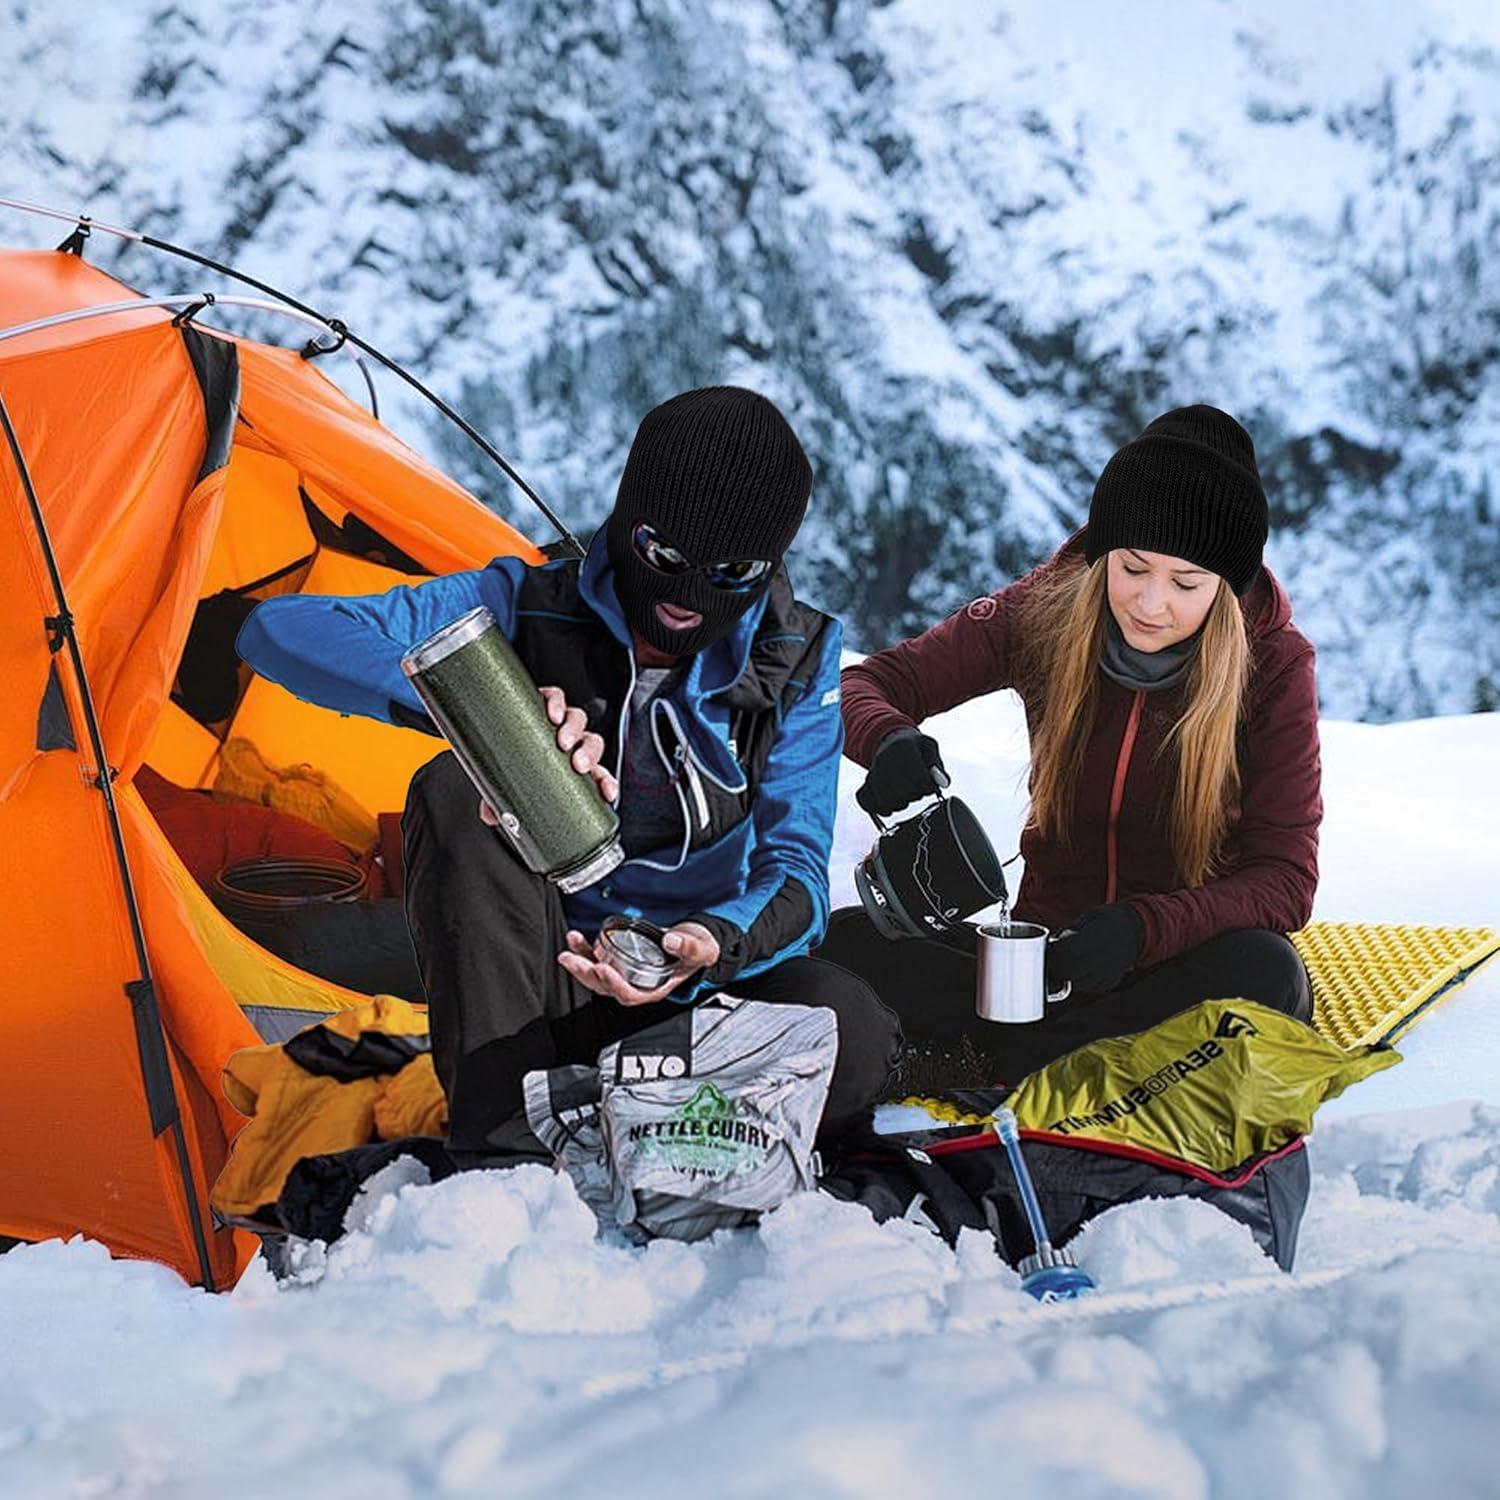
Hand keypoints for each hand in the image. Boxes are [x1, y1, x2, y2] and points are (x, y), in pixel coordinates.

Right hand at [479, 685, 616, 819]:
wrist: (492, 730)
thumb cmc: (508, 766)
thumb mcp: (505, 789)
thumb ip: (500, 804)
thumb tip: (490, 817)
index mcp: (571, 767)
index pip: (597, 774)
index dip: (606, 782)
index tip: (607, 792)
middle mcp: (569, 743)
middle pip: (591, 743)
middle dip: (589, 754)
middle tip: (578, 765)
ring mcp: (557, 721)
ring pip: (578, 719)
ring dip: (575, 729)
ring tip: (562, 741)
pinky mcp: (542, 701)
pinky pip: (555, 696)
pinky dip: (557, 702)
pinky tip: (554, 712)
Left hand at [556, 921, 720, 1006]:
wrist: (694, 943)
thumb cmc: (697, 951)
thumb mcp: (699, 949)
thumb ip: (687, 947)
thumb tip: (671, 941)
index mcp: (654, 989)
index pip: (629, 994)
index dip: (614, 984)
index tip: (603, 969)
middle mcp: (637, 985)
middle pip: (606, 987)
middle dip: (586, 974)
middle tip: (571, 960)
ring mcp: (626, 974)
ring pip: (597, 977)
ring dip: (580, 964)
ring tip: (568, 950)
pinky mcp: (620, 961)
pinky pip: (598, 960)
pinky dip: (585, 951)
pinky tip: (576, 939)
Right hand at [856, 729, 949, 817]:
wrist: (890, 739)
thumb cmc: (915, 746)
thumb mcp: (929, 747)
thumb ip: (938, 765)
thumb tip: (943, 784)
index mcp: (904, 748)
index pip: (920, 780)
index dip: (929, 788)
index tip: (930, 784)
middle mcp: (885, 760)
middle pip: (902, 794)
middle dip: (914, 796)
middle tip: (918, 789)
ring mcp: (873, 771)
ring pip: (885, 801)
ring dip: (899, 805)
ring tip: (906, 796)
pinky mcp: (865, 781)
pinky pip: (864, 800)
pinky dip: (877, 808)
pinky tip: (889, 808)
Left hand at [1045, 904, 1144, 997]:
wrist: (1136, 931)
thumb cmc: (1110, 921)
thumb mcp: (1089, 917)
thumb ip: (1070, 931)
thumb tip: (1052, 942)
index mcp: (1095, 940)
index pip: (1065, 953)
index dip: (1053, 952)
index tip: (1049, 948)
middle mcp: (1102, 960)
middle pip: (1067, 972)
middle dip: (1056, 965)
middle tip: (1055, 957)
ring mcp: (1106, 974)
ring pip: (1075, 983)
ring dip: (1067, 974)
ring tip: (1071, 960)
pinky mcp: (1109, 983)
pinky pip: (1087, 987)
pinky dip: (1080, 980)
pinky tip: (1083, 967)